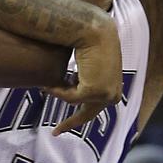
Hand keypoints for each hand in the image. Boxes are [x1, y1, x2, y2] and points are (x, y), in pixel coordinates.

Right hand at [45, 16, 122, 134]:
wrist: (94, 30)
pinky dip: (57, 89)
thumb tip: (71, 84)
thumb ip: (85, 78)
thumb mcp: (91, 63)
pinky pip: (68, 97)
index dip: (79, 114)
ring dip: (59, 90)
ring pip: (73, 100)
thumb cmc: (91, 41)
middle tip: (55, 132)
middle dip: (69, 123)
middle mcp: (113, 94)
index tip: (65, 123)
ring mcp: (105, 95)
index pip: (96, 107)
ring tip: (48, 80)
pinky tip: (50, 81)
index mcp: (114, 87)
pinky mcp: (93, 92)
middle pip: (88, 114)